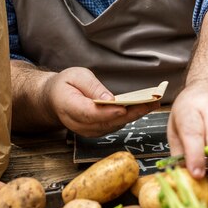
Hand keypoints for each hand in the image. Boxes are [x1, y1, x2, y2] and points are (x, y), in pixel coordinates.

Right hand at [45, 67, 160, 136]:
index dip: (108, 112)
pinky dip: (130, 117)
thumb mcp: (75, 76)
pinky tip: (144, 107)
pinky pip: (114, 125)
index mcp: (68, 107)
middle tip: (151, 102)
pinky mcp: (97, 131)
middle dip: (131, 113)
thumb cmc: (65, 84)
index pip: (90, 113)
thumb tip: (110, 99)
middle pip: (106, 122)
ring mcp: (88, 130)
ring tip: (153, 102)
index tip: (124, 107)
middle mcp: (78, 124)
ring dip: (134, 115)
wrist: (54, 99)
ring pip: (113, 126)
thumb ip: (91, 87)